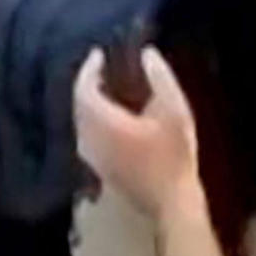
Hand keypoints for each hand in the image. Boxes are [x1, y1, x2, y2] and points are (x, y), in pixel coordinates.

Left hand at [74, 47, 199, 218]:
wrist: (171, 202)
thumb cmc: (174, 155)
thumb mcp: (175, 110)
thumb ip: (160, 77)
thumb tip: (147, 54)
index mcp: (106, 124)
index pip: (84, 91)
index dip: (88, 69)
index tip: (98, 53)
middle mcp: (92, 141)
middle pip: (79, 106)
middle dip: (87, 84)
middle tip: (100, 67)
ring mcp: (94, 158)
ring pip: (81, 123)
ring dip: (88, 102)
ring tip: (105, 86)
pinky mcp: (101, 170)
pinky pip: (87, 136)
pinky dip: (93, 119)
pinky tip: (110, 116)